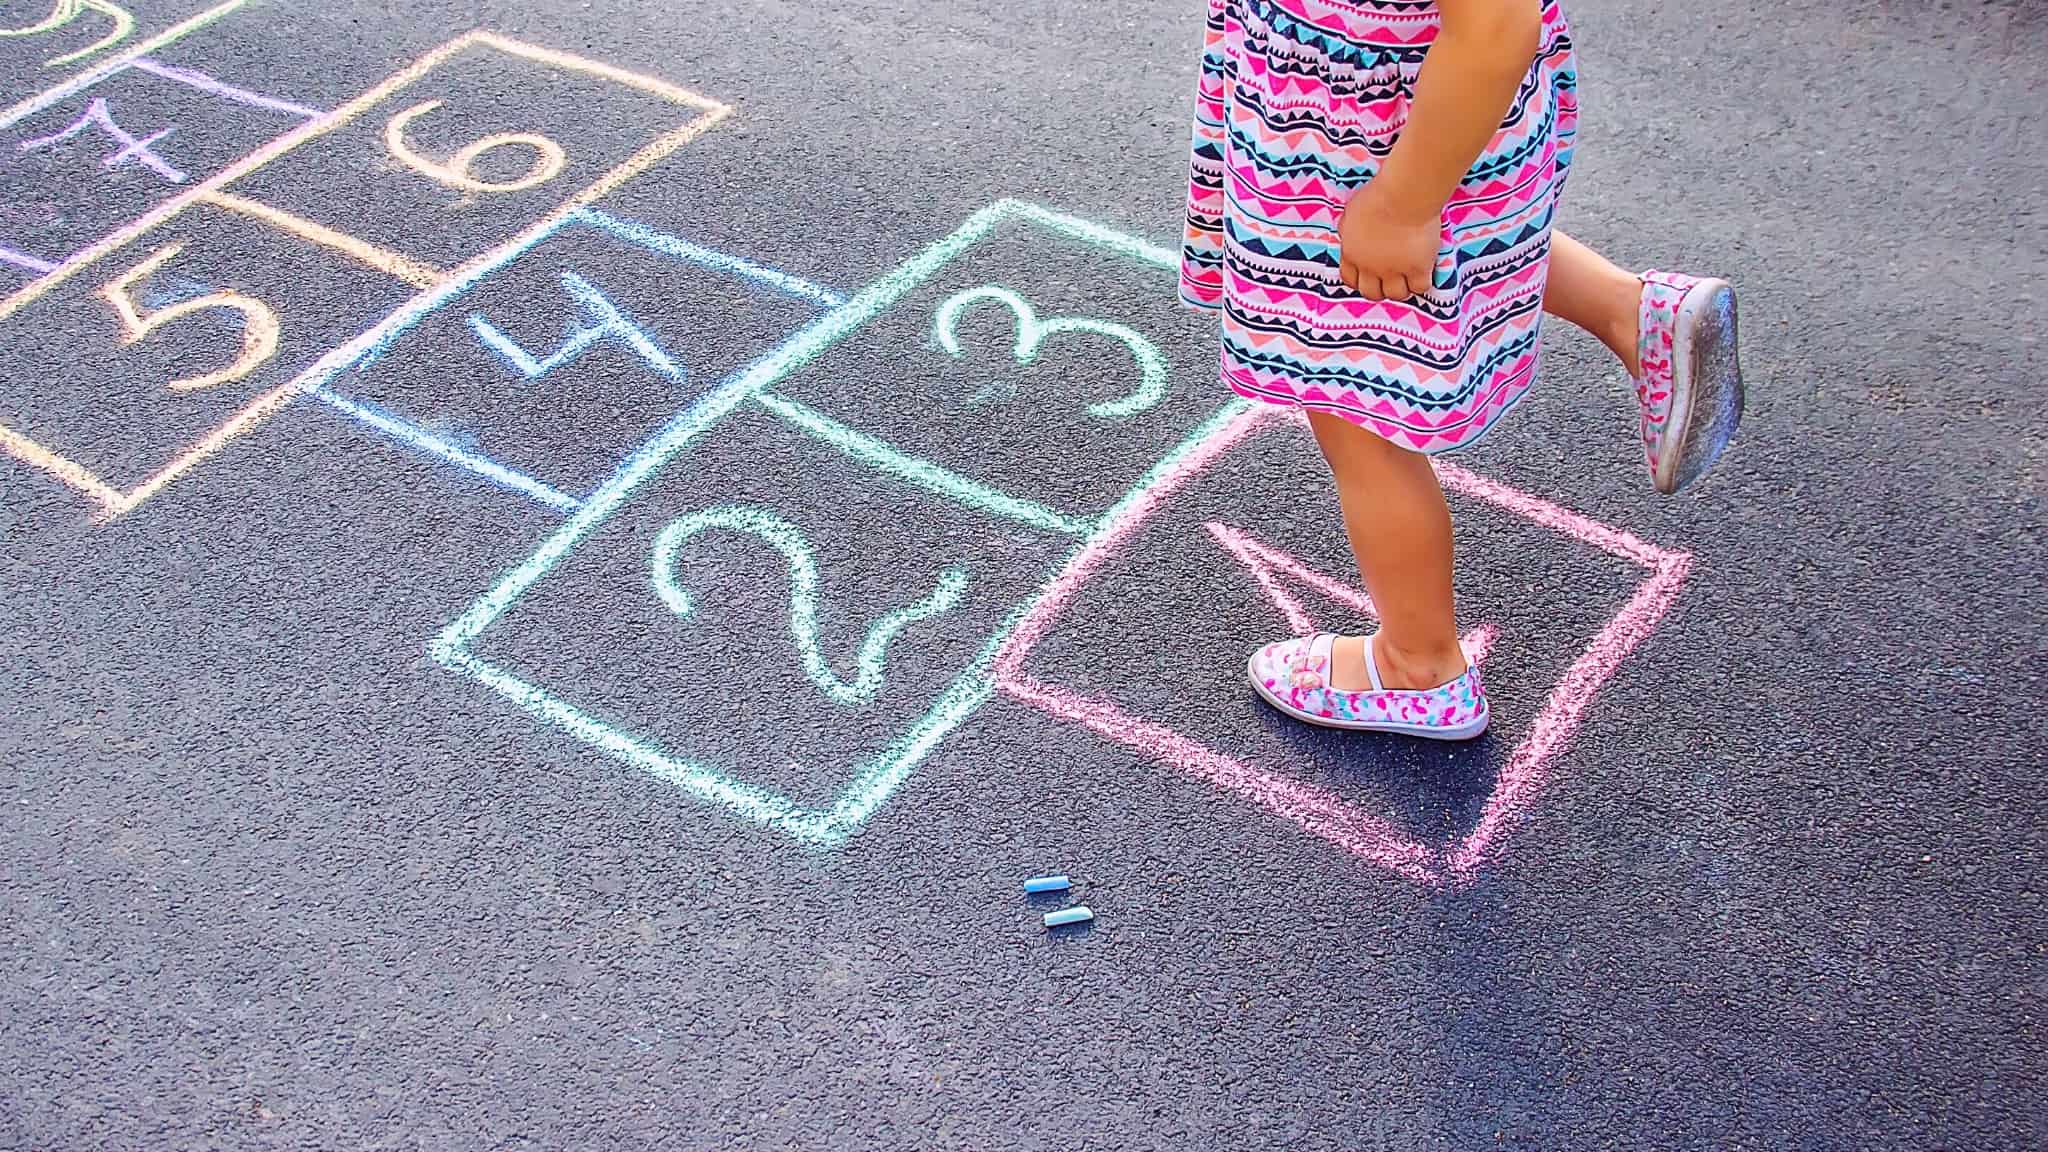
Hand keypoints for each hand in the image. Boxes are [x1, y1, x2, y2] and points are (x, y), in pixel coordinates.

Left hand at [1337, 182, 1442, 301]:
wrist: (1404, 196)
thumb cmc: (1378, 196)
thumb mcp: (1352, 212)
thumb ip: (1350, 230)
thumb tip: (1350, 236)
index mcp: (1352, 253)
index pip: (1350, 279)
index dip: (1360, 280)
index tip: (1369, 277)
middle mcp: (1370, 267)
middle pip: (1372, 293)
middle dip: (1380, 289)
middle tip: (1391, 280)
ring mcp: (1394, 270)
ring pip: (1396, 294)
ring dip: (1402, 288)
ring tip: (1409, 277)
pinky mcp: (1418, 268)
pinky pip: (1420, 288)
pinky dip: (1423, 282)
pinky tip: (1425, 271)